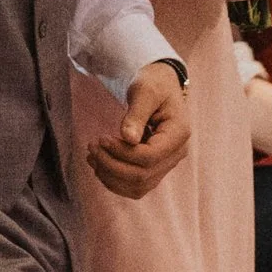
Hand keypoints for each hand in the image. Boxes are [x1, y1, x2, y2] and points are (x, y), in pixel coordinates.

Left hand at [88, 62, 191, 198]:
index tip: (101, 138)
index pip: (149, 157)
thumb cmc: (153, 84)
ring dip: (111, 176)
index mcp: (179, 133)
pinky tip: (100, 165)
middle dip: (112, 165)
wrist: (160, 86)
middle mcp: (177, 153)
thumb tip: (128, 139)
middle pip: (143, 175)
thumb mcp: (144, 91)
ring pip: (139, 186)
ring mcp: (167, 164)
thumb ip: (136, 114)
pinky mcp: (155, 168)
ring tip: (93, 157)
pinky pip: (136, 186)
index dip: (122, 152)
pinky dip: (115, 181)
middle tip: (92, 147)